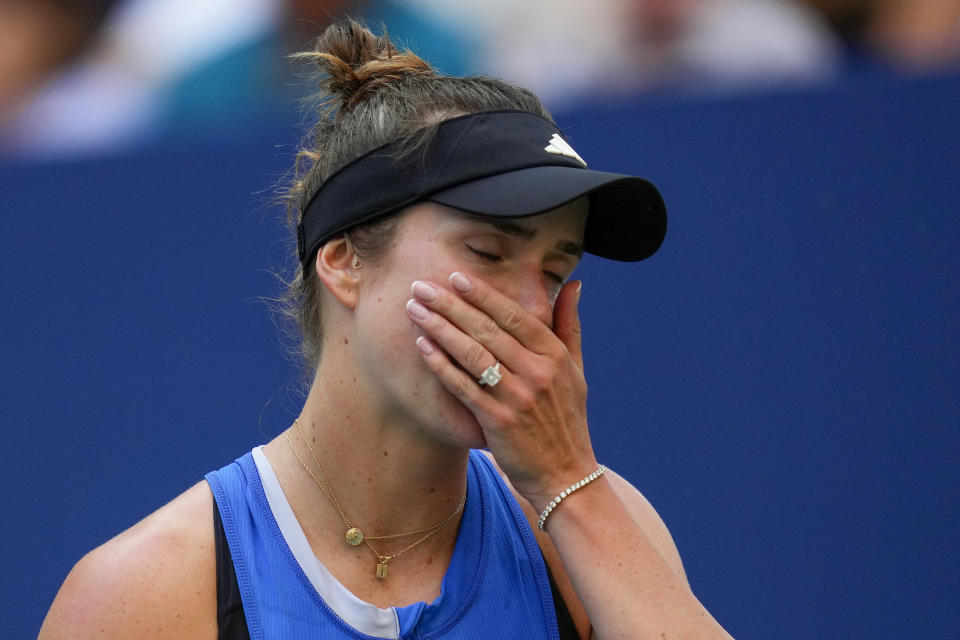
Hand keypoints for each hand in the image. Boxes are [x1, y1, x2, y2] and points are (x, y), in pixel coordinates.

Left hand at [406, 272, 597, 510]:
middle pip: (487, 329)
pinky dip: (442, 365)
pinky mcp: (498, 421)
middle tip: (421, 286)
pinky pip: (464, 386)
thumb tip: (575, 284)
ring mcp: (518, 396)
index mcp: (555, 355)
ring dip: (440, 328)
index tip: (456, 277)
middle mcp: (537, 371)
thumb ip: (570, 325)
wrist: (565, 474)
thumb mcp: (576, 370)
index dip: (482, 294)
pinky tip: (422, 347)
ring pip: (472, 353)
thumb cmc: (566, 419)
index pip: (513, 315)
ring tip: (415, 310)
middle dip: (451, 304)